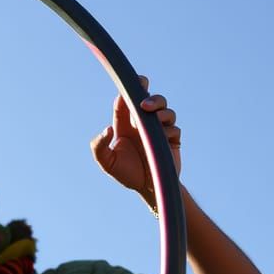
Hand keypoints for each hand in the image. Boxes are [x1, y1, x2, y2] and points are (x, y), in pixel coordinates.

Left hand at [90, 76, 181, 207]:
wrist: (149, 189)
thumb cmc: (126, 174)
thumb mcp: (107, 163)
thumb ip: (99, 147)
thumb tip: (107, 129)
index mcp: (125, 125)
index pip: (125, 103)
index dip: (127, 91)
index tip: (130, 84)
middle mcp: (142, 124)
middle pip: (149, 100)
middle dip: (149, 95)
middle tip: (144, 103)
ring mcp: (159, 130)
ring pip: (165, 110)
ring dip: (161, 110)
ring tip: (154, 117)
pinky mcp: (172, 140)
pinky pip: (174, 129)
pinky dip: (169, 130)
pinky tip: (163, 136)